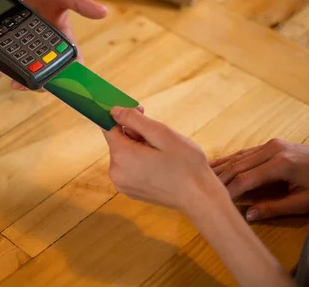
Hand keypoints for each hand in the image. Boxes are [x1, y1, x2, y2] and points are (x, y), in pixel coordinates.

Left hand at [0, 0, 107, 90]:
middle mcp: (42, 47)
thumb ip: (80, 3)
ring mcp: (24, 47)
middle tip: (23, 84)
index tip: (58, 84)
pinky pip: (3, 61)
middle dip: (34, 82)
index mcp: (60, 39)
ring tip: (3, 75)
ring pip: (22, 70)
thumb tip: (104, 12)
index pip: (69, 64)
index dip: (66, 77)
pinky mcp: (7, 44)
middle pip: (43, 73)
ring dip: (13, 75)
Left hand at [102, 108, 223, 214]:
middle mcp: (115, 172)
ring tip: (161, 154)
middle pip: (117, 141)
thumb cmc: (186, 164)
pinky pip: (128, 168)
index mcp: (122, 156)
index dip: (123, 117)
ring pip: (123, 154)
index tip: (141, 113)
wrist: (200, 198)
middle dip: (134, 134)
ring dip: (137, 148)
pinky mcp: (129, 191)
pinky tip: (158, 165)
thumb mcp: (162, 134)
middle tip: (159, 137)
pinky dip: (139, 161)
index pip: (108, 127)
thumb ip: (134, 120)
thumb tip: (113, 111)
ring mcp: (121, 184)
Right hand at [210, 139, 308, 220]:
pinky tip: (217, 165)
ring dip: (221, 168)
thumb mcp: (304, 202)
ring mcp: (271, 145)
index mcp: (282, 164)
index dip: (229, 189)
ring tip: (203, 178)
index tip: (215, 199)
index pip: (246, 178)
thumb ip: (275, 207)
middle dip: (220, 179)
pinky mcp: (271, 144)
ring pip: (239, 157)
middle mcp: (273, 150)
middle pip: (238, 166)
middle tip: (202, 190)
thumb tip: (249, 215)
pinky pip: (245, 152)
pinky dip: (229, 160)